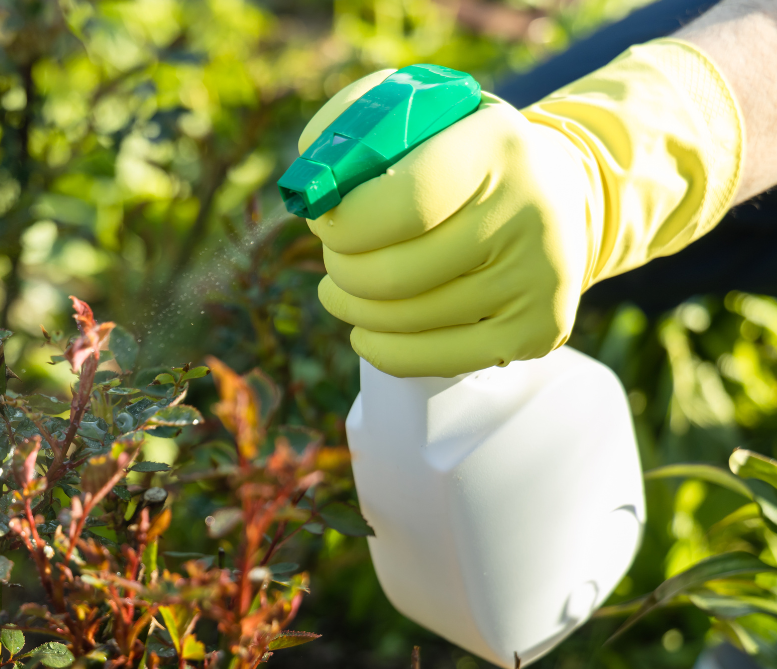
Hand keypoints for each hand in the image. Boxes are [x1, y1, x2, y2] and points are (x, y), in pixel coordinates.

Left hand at [301, 43, 742, 377]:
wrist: (560, 196)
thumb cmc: (465, 156)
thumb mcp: (423, 112)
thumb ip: (355, 125)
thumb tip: (307, 183)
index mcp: (496, 147)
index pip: (404, 203)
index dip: (345, 223)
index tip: (324, 222)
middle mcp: (529, 215)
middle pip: (395, 274)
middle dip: (342, 269)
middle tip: (334, 258)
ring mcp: (538, 281)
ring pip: (405, 320)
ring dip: (353, 309)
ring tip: (341, 291)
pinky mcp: (536, 331)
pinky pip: (431, 359)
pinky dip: (381, 349)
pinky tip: (364, 331)